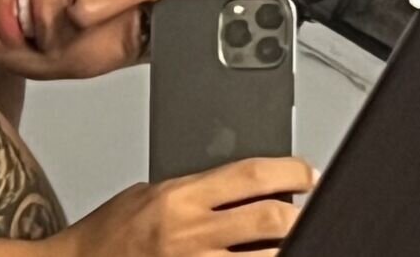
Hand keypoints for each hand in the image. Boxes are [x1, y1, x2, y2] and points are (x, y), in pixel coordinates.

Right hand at [58, 157, 316, 256]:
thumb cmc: (110, 234)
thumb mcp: (148, 194)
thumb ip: (195, 191)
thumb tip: (244, 188)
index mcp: (178, 196)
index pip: (250, 175)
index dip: (291, 172)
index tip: (307, 174)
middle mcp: (190, 231)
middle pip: (271, 217)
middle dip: (302, 215)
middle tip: (309, 213)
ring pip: (269, 256)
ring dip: (290, 247)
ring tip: (292, 241)